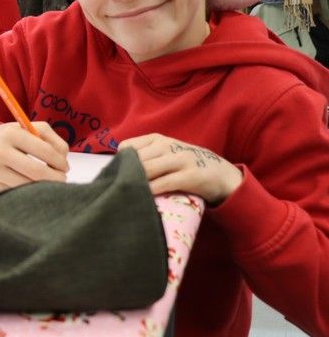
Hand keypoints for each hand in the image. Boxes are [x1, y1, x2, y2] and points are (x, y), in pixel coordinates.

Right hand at [0, 121, 68, 192]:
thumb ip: (51, 139)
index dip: (60, 161)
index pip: (44, 151)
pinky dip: (30, 190)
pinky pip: (18, 192)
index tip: (65, 166)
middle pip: (37, 172)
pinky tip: (32, 183)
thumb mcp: (29, 129)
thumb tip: (63, 159)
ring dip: (44, 186)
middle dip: (56, 178)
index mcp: (10, 134)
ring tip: (48, 181)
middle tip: (61, 178)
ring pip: (28, 185)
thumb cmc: (11, 138)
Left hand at [120, 134, 242, 205]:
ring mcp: (180, 159)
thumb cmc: (186, 166)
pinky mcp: (191, 175)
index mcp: (157, 139)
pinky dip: (152, 190)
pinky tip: (144, 197)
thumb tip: (116, 170)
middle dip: (124, 175)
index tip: (114, 176)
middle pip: (136, 159)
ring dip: (136, 183)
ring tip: (126, 194)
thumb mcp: (165, 155)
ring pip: (148, 169)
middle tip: (116, 190)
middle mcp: (167, 146)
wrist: (221, 174)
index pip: (127, 147)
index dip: (119, 162)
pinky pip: (165, 182)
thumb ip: (145, 158)